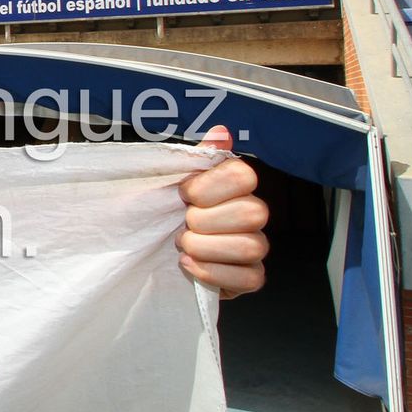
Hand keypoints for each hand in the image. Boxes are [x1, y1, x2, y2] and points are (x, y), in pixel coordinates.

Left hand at [176, 126, 268, 298]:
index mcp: (235, 186)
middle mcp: (253, 214)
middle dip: (204, 221)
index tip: (183, 193)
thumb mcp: (172, 181)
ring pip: (251, 247)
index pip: (243, 175)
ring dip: (206, 248)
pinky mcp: (251, 276)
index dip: (207, 186)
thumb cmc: (168, 213)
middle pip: (251, 213)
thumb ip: (198, 157)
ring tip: (183, 246)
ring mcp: (255, 247)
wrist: (156, 252)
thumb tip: (221, 132)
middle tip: (183, 225)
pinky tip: (189, 265)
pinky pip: (250, 278)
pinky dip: (212, 273)